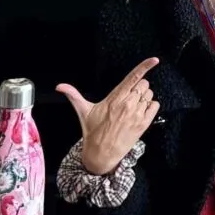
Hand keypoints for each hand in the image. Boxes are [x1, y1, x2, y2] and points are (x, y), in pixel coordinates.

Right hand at [59, 58, 161, 175]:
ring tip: (132, 107)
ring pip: (149, 94)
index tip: (154, 60)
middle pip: (143, 84)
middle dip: (138, 87)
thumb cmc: (93, 132)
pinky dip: (150, 106)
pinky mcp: (143, 124)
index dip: (145, 66)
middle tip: (128, 97)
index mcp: (115, 98)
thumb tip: (59, 86)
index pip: (133, 77)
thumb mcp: (83, 111)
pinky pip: (155, 106)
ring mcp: (137, 114)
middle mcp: (128, 104)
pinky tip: (140, 112)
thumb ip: (73, 95)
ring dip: (144, 97)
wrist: (101, 154)